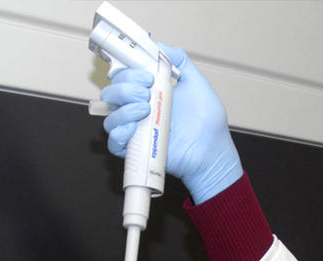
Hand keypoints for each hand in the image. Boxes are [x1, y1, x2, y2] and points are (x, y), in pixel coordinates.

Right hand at [100, 44, 243, 203]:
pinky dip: (118, 133)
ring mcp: (137, 130)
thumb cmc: (208, 123)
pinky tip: (133, 128)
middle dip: (125, 88)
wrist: (212, 151)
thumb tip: (159, 46)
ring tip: (146, 110)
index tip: (148, 76)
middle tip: (147, 93)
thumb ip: (180, 61)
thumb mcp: (197, 83)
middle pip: (112, 93)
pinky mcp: (136, 150)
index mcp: (150, 92)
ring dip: (123, 109)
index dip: (129, 72)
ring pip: (110, 116)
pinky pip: (113, 142)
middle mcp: (139, 110)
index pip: (124, 76)